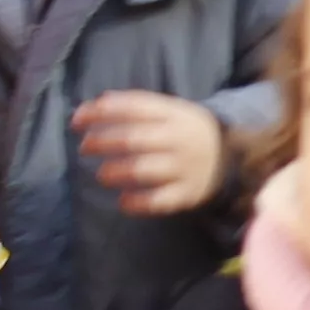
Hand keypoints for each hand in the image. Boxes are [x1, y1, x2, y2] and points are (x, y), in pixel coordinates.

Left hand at [75, 90, 227, 214]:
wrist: (231, 156)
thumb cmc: (185, 131)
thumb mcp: (168, 110)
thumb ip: (134, 106)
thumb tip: (92, 107)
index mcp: (172, 113)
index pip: (132, 107)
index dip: (101, 112)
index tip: (77, 120)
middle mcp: (178, 139)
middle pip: (134, 139)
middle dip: (103, 142)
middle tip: (85, 147)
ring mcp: (184, 167)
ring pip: (144, 169)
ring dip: (117, 171)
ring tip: (103, 175)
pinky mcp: (187, 194)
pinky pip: (160, 201)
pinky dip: (139, 202)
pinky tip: (124, 201)